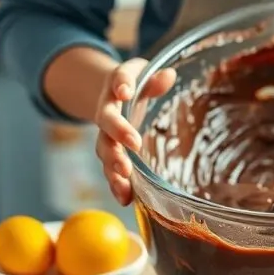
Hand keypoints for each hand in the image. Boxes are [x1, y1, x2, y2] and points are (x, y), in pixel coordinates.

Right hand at [93, 58, 175, 204]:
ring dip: (113, 166)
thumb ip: (155, 79)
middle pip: (106, 122)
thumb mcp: (144, 75)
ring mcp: (105, 134)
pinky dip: (116, 185)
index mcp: (117, 85)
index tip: (124, 92)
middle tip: (133, 145)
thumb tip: (169, 75)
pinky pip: (110, 170)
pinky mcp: (111, 153)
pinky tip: (125, 199)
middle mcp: (106, 110)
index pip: (118, 80)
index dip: (121, 84)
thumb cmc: (135, 85)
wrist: (112, 95)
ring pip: (105, 150)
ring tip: (124, 180)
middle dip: (118, 134)